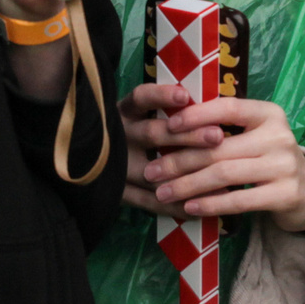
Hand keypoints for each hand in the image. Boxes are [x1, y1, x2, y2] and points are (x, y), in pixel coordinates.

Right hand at [121, 79, 218, 213]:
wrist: (86, 163)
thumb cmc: (127, 132)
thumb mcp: (136, 115)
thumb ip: (165, 112)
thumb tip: (206, 104)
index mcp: (125, 113)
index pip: (140, 99)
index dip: (161, 96)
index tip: (184, 95)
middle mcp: (120, 137)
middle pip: (152, 134)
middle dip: (188, 135)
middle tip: (217, 135)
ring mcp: (117, 167)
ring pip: (152, 173)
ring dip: (186, 176)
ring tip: (217, 178)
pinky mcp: (118, 192)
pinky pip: (148, 202)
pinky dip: (175, 206)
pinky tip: (203, 208)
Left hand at [132, 93, 304, 232]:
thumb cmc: (267, 158)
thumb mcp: (254, 135)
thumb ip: (224, 127)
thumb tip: (170, 124)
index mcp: (269, 113)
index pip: (228, 108)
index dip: (196, 115)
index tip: (167, 126)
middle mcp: (280, 135)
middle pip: (219, 147)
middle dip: (179, 160)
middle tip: (151, 172)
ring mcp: (284, 165)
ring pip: (224, 174)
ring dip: (187, 185)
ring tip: (163, 192)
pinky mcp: (285, 194)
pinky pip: (239, 200)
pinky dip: (210, 204)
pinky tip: (188, 207)